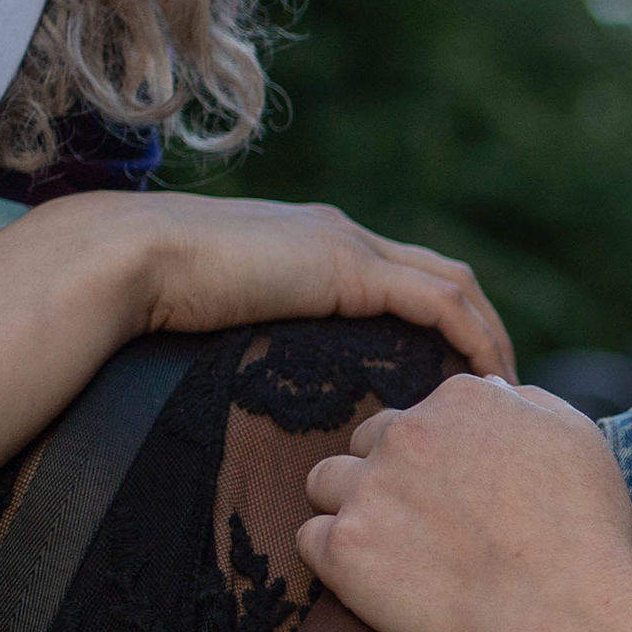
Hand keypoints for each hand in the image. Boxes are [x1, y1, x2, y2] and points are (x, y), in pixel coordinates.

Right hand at [14, 192, 514, 378]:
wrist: (125, 260)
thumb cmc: (151, 298)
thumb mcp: (221, 317)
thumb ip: (258, 338)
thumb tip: (262, 391)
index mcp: (317, 244)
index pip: (405, 276)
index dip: (445, 322)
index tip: (463, 378)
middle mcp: (343, 235)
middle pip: (444, 275)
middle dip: (482, 330)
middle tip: (502, 392)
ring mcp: (348, 246)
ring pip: (453, 285)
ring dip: (488, 336)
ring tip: (506, 396)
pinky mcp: (347, 269)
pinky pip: (436, 302)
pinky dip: (469, 336)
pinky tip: (484, 380)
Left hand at [297, 376, 631, 631]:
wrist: (564, 618)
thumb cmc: (585, 534)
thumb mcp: (579, 438)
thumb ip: (527, 403)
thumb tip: (495, 393)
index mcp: (460, 400)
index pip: (422, 415)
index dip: (440, 457)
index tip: (462, 496)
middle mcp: (407, 432)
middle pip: (369, 442)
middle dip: (389, 476)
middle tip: (426, 526)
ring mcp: (369, 490)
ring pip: (326, 482)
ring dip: (351, 508)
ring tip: (390, 550)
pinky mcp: (344, 550)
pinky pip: (310, 540)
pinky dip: (336, 560)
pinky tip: (374, 581)